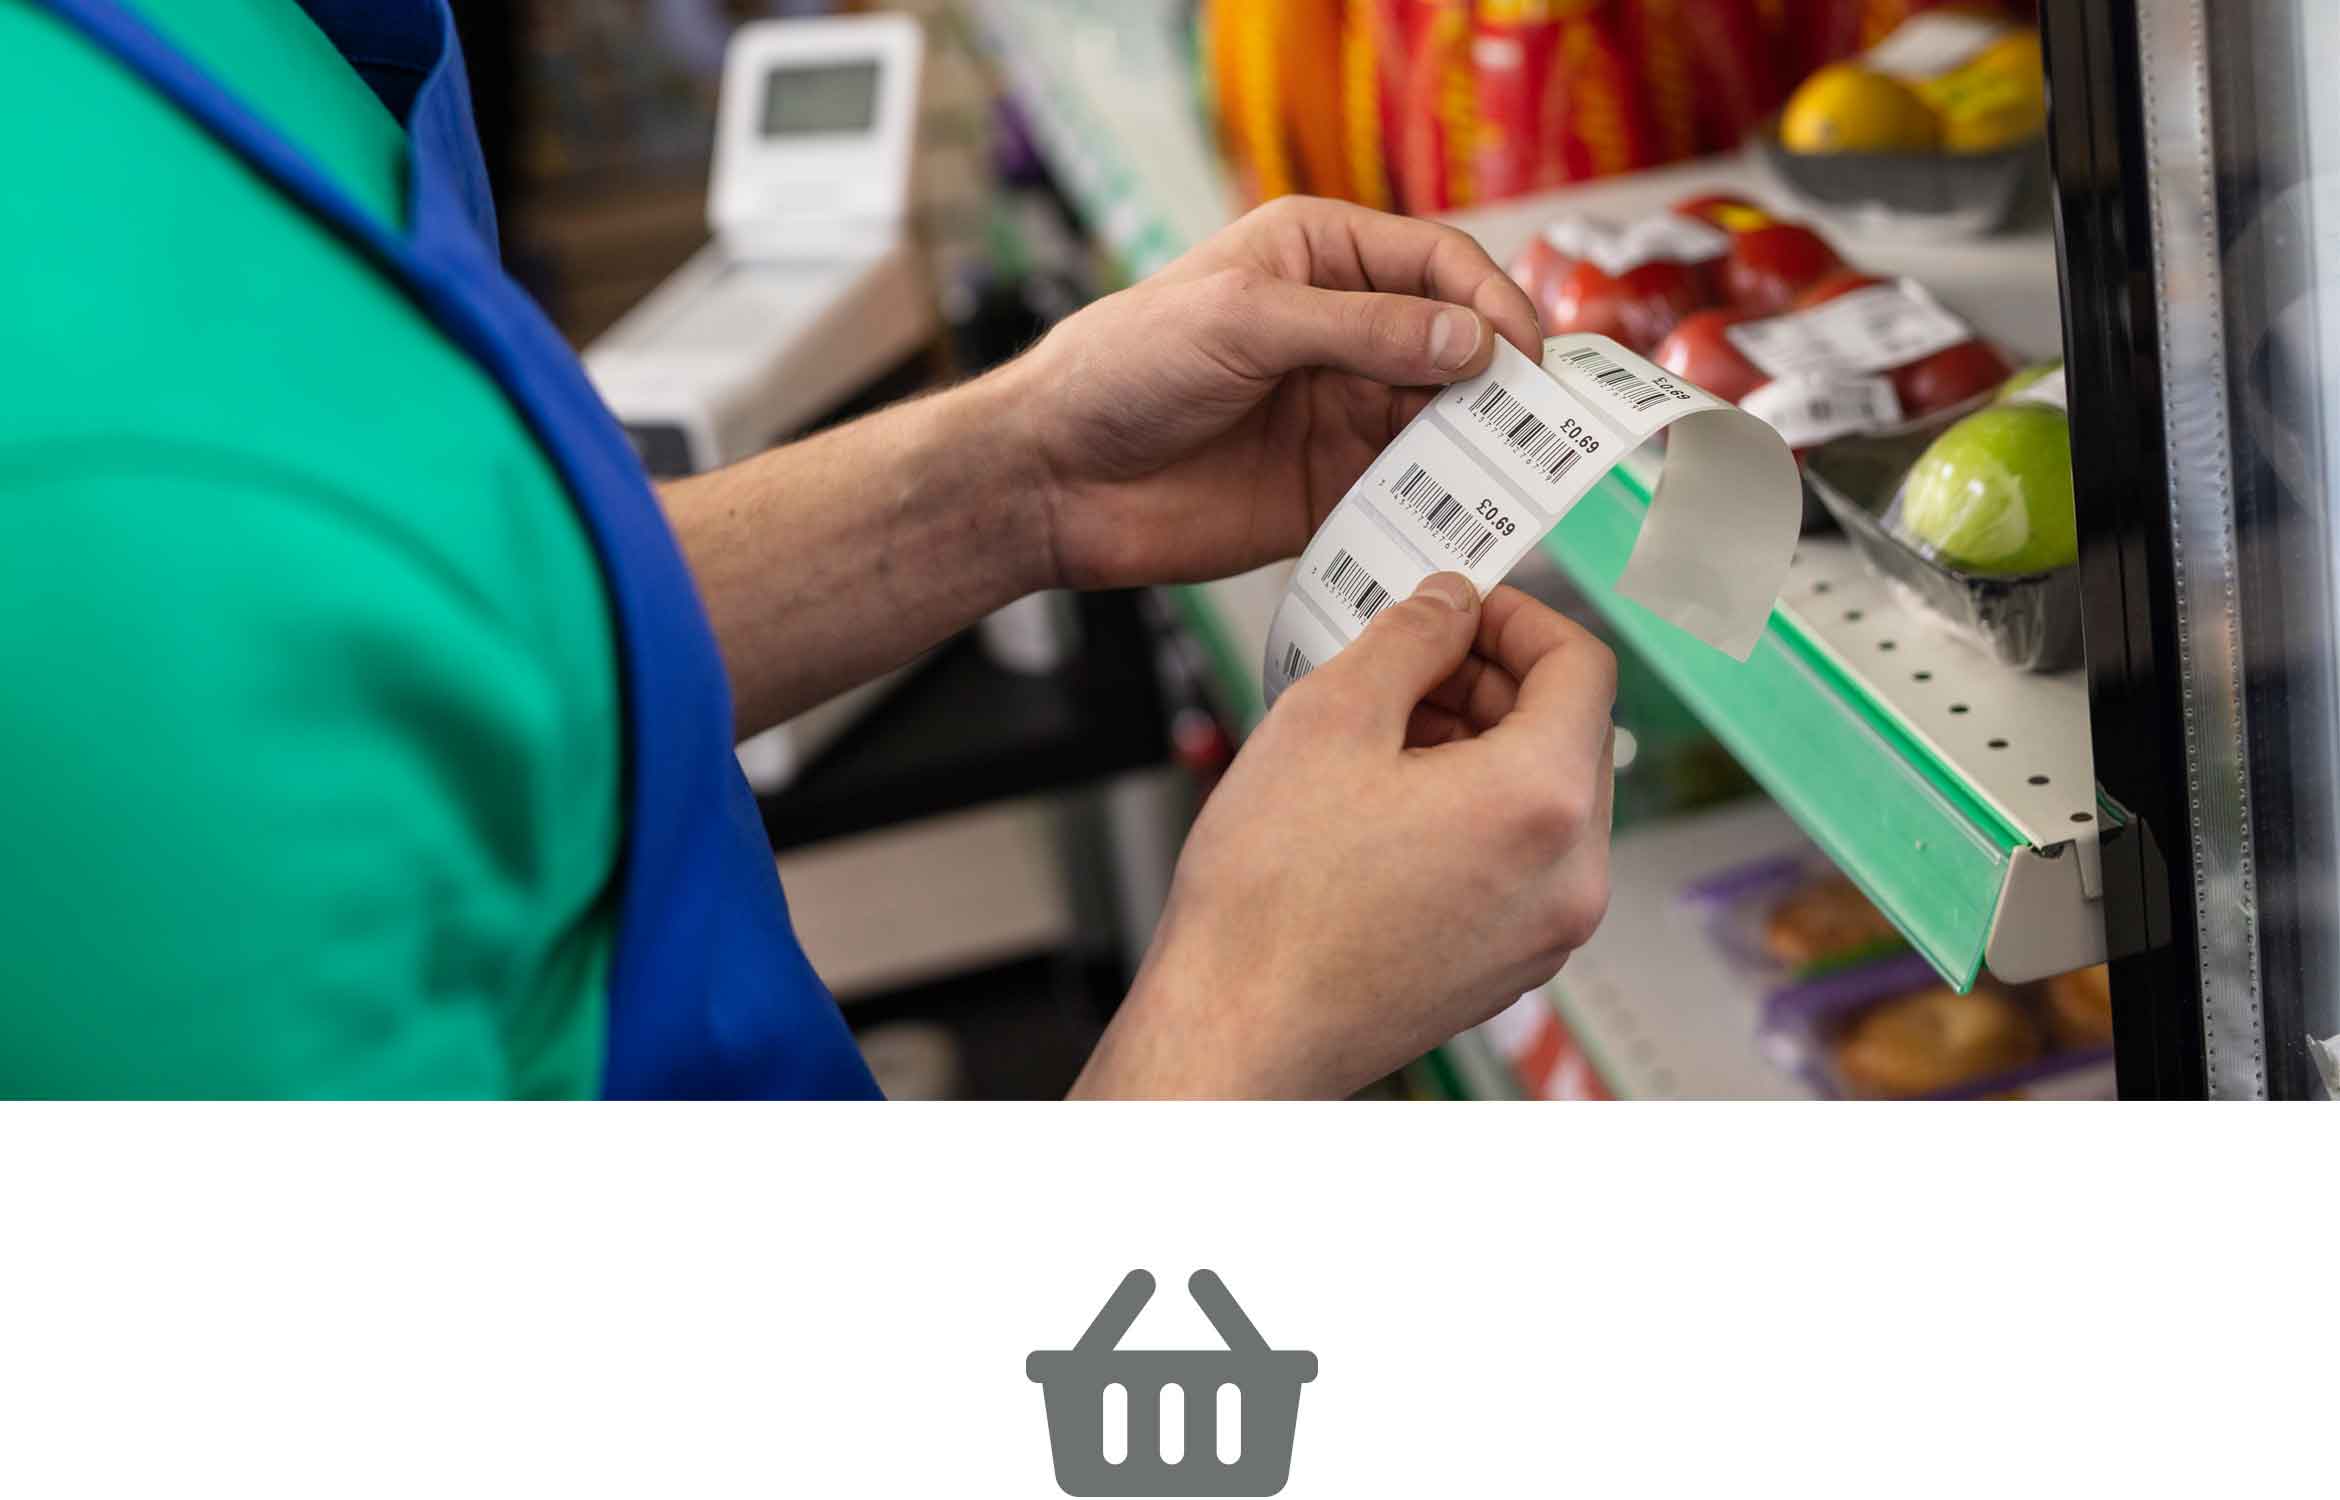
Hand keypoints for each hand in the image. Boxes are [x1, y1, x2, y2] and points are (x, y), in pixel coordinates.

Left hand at [1010, 197, 1542, 589]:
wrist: (1053, 476)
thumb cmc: (1123, 368)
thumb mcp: (1243, 323)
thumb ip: (1360, 331)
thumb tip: (1470, 342)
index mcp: (1320, 256)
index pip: (1438, 262)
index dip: (1490, 300)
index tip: (1523, 352)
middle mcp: (1342, 330)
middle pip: (1456, 344)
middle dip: (1502, 376)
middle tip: (1543, 419)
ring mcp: (1339, 410)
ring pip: (1443, 420)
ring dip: (1481, 442)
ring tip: (1516, 471)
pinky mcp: (1330, 487)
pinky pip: (1408, 490)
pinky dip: (1442, 501)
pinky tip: (1466, 514)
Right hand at [1074, 576, 1616, 1097]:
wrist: (1238, 1030)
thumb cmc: (1270, 905)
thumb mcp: (1329, 719)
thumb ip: (1409, 638)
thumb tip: (1449, 605)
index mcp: (1542, 803)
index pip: (1581, 666)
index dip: (1517, 615)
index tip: (1462, 608)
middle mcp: (1570, 876)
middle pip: (1568, 732)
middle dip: (1490, 682)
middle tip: (1408, 666)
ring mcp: (1545, 931)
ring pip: (1542, 798)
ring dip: (1478, 746)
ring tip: (1381, 737)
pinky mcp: (1510, 965)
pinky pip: (1518, 859)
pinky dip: (1472, 812)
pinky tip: (1385, 806)